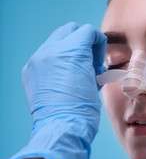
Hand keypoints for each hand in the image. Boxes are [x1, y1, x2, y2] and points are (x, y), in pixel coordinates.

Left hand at [2, 22, 106, 158]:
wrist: (63, 128)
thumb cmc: (83, 108)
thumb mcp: (95, 79)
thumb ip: (92, 61)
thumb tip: (91, 59)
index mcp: (70, 52)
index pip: (87, 31)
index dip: (98, 42)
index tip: (100, 58)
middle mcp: (50, 51)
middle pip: (70, 31)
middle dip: (83, 42)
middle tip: (90, 60)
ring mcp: (38, 61)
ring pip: (56, 41)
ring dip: (69, 50)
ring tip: (78, 70)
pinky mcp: (31, 72)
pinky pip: (45, 56)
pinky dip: (57, 61)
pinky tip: (65, 78)